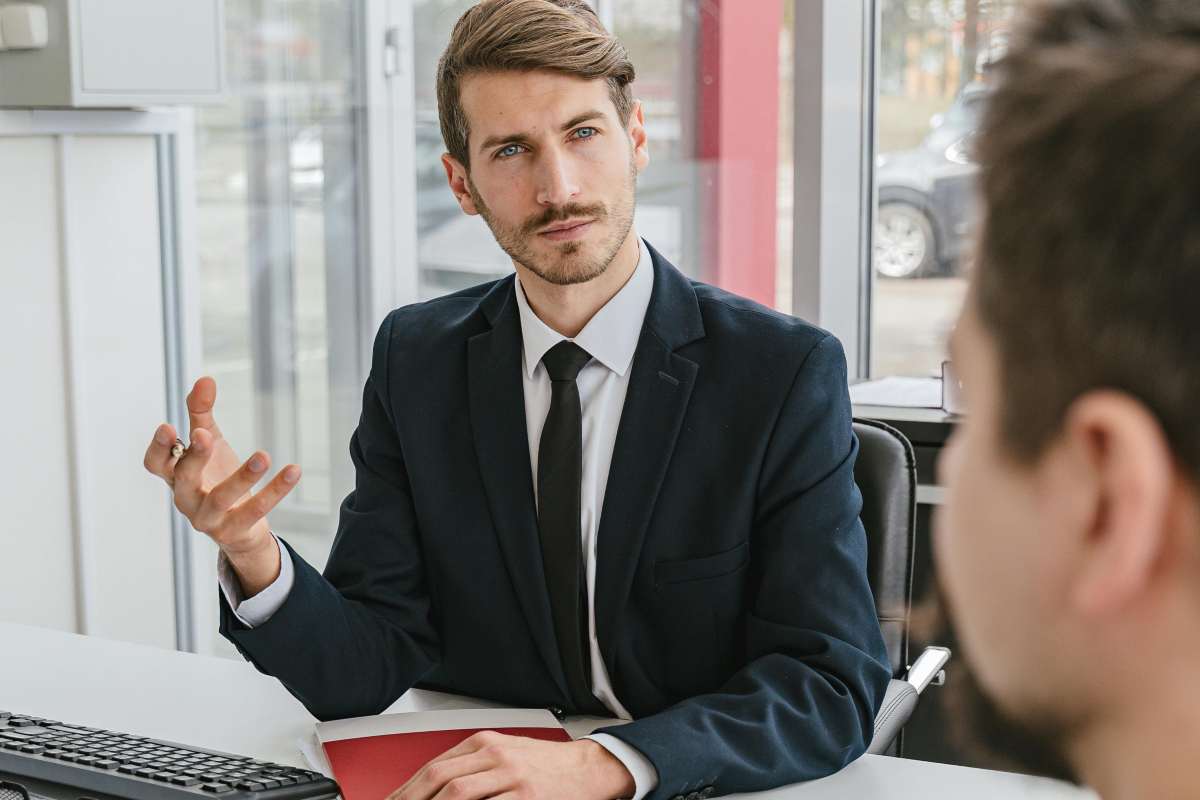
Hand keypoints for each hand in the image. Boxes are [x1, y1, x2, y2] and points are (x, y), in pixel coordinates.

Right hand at [143, 376, 300, 593]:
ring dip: (242, 476)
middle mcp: (186, 499)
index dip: (159, 448)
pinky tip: (293, 470)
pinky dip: (275, 491)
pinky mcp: (234, 531)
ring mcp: (208, 519)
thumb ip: (201, 413)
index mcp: (176, 476)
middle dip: (194, 457)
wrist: (240, 528)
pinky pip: (255, 511)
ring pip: (220, 498)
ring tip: (264, 455)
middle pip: (183, 479)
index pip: (156, 464)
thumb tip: (205, 379)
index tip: (168, 427)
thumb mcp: (210, 444)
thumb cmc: (216, 478)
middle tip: (205, 436)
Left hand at [386, 731, 635, 799]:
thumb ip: (471, 767)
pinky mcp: (527, 797)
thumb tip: (434, 786)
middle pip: (439, 779)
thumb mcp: (505, 755)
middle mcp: (495, 755)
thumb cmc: (547, 766)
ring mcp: (511, 776)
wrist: (589, 769)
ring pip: (457, 794)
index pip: (433, 767)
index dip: (407, 790)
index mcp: (485, 743)